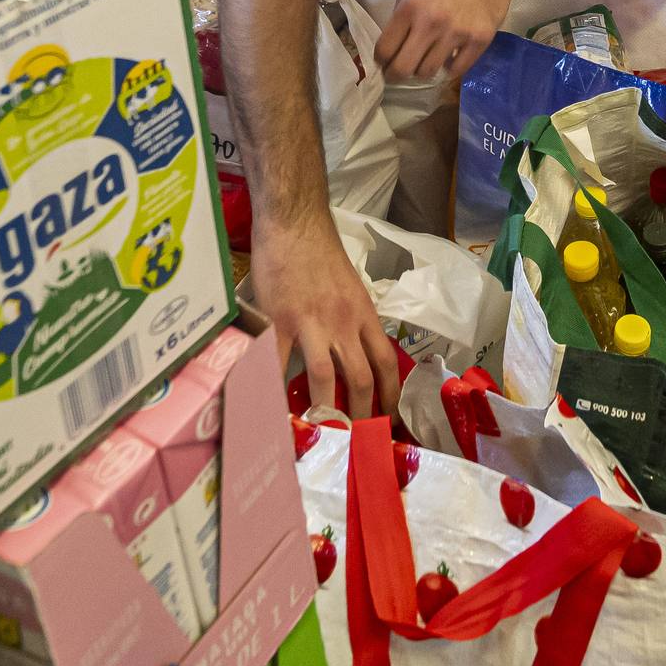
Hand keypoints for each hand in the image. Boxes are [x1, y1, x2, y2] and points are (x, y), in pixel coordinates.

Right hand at [254, 210, 400, 417]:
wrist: (295, 224)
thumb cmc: (320, 253)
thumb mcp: (350, 288)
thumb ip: (352, 320)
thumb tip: (351, 353)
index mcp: (364, 315)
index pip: (386, 363)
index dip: (390, 396)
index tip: (389, 420)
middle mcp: (344, 324)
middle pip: (362, 378)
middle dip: (363, 415)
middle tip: (359, 441)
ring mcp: (313, 324)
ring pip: (327, 378)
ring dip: (327, 411)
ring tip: (323, 435)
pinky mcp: (281, 322)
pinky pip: (279, 364)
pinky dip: (277, 390)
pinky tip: (274, 409)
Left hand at [374, 0, 515, 83]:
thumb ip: (400, 8)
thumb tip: (393, 38)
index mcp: (410, 6)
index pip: (385, 48)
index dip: (381, 60)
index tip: (384, 62)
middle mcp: (430, 23)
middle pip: (403, 68)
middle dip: (395, 75)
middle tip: (397, 74)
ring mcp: (456, 34)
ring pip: (428, 72)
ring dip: (423, 70)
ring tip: (426, 62)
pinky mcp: (479, 41)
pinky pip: (457, 70)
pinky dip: (450, 68)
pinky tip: (449, 59)